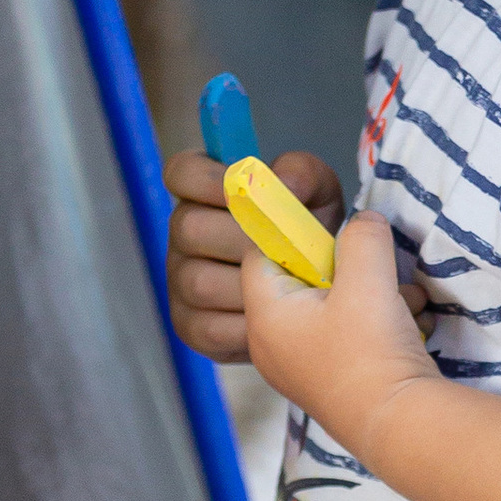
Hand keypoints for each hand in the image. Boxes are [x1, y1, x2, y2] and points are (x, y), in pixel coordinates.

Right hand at [166, 148, 344, 361]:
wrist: (320, 295)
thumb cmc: (309, 235)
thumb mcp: (317, 195)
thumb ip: (302, 174)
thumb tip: (283, 182)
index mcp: (203, 193)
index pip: (181, 172)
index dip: (207, 179)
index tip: (243, 191)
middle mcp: (182, 233)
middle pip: (190, 228)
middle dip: (243, 239)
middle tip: (283, 250)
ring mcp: (180, 282)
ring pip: (201, 282)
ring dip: (250, 287)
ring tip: (287, 288)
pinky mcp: (190, 326)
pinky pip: (211, 328)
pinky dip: (249, 326)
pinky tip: (276, 319)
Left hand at [239, 208, 442, 460]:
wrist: (401, 427)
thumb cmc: (372, 354)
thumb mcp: (367, 279)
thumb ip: (362, 237)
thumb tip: (364, 222)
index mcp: (265, 318)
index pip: (259, 255)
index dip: (292, 234)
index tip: (329, 230)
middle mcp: (272, 346)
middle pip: (297, 281)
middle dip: (342, 267)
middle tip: (371, 268)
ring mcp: (301, 368)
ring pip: (328, 308)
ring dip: (369, 295)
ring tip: (403, 300)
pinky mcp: (330, 382)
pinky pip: (344, 335)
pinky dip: (374, 323)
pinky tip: (408, 324)